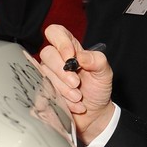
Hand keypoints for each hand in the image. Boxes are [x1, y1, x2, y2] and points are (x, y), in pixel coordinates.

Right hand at [39, 24, 115, 144]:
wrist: (95, 113)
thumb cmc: (98, 89)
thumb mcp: (104, 73)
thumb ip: (97, 60)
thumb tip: (81, 56)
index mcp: (70, 49)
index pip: (55, 32)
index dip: (60, 42)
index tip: (71, 57)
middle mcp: (56, 59)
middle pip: (47, 54)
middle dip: (62, 71)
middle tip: (77, 83)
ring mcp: (47, 75)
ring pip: (44, 74)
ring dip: (62, 88)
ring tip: (78, 97)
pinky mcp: (42, 90)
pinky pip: (42, 91)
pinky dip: (60, 100)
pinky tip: (74, 105)